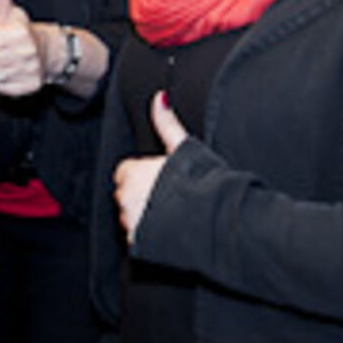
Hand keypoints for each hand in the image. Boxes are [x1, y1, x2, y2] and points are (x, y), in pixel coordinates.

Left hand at [0, 0, 46, 96]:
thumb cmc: (20, 31)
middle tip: (0, 51)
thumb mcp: (9, 12)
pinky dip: (4, 83)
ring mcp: (30, 71)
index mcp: (18, 33)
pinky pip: (2, 89)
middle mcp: (26, 53)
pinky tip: (13, 72)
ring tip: (5, 61)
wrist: (49, 52)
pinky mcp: (31, 87)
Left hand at [113, 91, 187, 245]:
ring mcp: (131, 223)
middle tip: (169, 196)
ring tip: (173, 213)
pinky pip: (138, 238)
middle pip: (125, 194)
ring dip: (144, 216)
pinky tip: (171, 230)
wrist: (216, 220)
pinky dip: (149, 236)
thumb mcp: (184, 148)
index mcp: (132, 173)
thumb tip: (160, 98)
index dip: (143, 175)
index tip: (161, 179)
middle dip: (141, 195)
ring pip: (130, 217)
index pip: (125, 172)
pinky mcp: (139, 244)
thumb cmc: (202, 182)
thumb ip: (167, 124)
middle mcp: (125, 198)